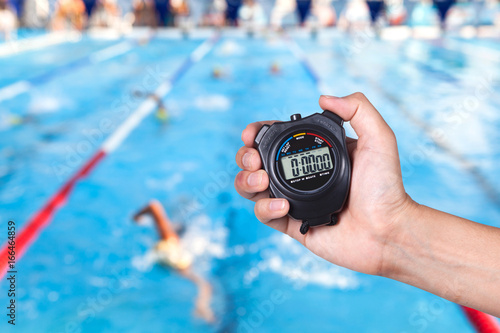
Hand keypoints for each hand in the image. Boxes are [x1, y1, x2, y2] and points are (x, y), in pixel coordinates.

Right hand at [234, 93, 416, 275]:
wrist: (388, 232)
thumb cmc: (386, 188)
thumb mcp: (379, 139)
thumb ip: (357, 109)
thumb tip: (322, 97)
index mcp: (315, 152)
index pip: (277, 138)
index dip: (258, 134)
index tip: (252, 134)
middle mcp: (301, 175)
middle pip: (256, 162)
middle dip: (245, 157)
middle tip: (253, 161)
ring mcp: (294, 199)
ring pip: (252, 188)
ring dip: (246, 181)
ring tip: (261, 182)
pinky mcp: (292, 224)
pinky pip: (265, 215)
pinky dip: (265, 208)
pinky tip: (282, 206)